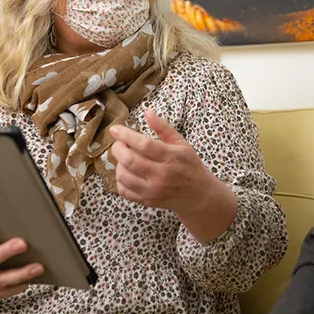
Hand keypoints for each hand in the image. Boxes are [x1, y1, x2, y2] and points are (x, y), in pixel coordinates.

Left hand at [109, 109, 237, 241]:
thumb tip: (147, 112)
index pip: (143, 144)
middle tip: (118, 144)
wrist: (198, 194)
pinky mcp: (147, 201)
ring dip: (118, 164)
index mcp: (170, 157)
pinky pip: (124, 191)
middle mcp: (161, 175)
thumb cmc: (189, 165)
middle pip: (129, 160)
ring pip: (123, 176)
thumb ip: (163, 127)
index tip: (115, 129)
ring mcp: (153, 190)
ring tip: (124, 158)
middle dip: (117, 149)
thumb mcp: (181, 143)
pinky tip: (126, 172)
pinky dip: (120, 180)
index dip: (126, 135)